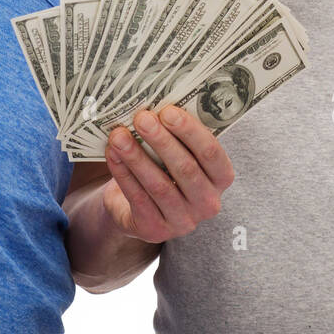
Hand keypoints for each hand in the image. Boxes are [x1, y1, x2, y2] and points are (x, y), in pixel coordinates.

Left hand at [102, 106, 234, 244]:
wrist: (139, 206)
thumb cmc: (163, 167)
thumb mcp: (176, 151)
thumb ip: (175, 133)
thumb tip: (155, 103)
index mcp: (221, 178)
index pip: (211, 153)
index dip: (190, 131)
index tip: (167, 111)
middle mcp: (208, 203)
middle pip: (186, 169)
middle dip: (161, 140)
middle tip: (141, 117)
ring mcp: (183, 221)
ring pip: (158, 185)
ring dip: (136, 157)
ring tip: (119, 135)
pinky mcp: (155, 230)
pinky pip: (138, 199)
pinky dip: (123, 174)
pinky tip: (112, 154)